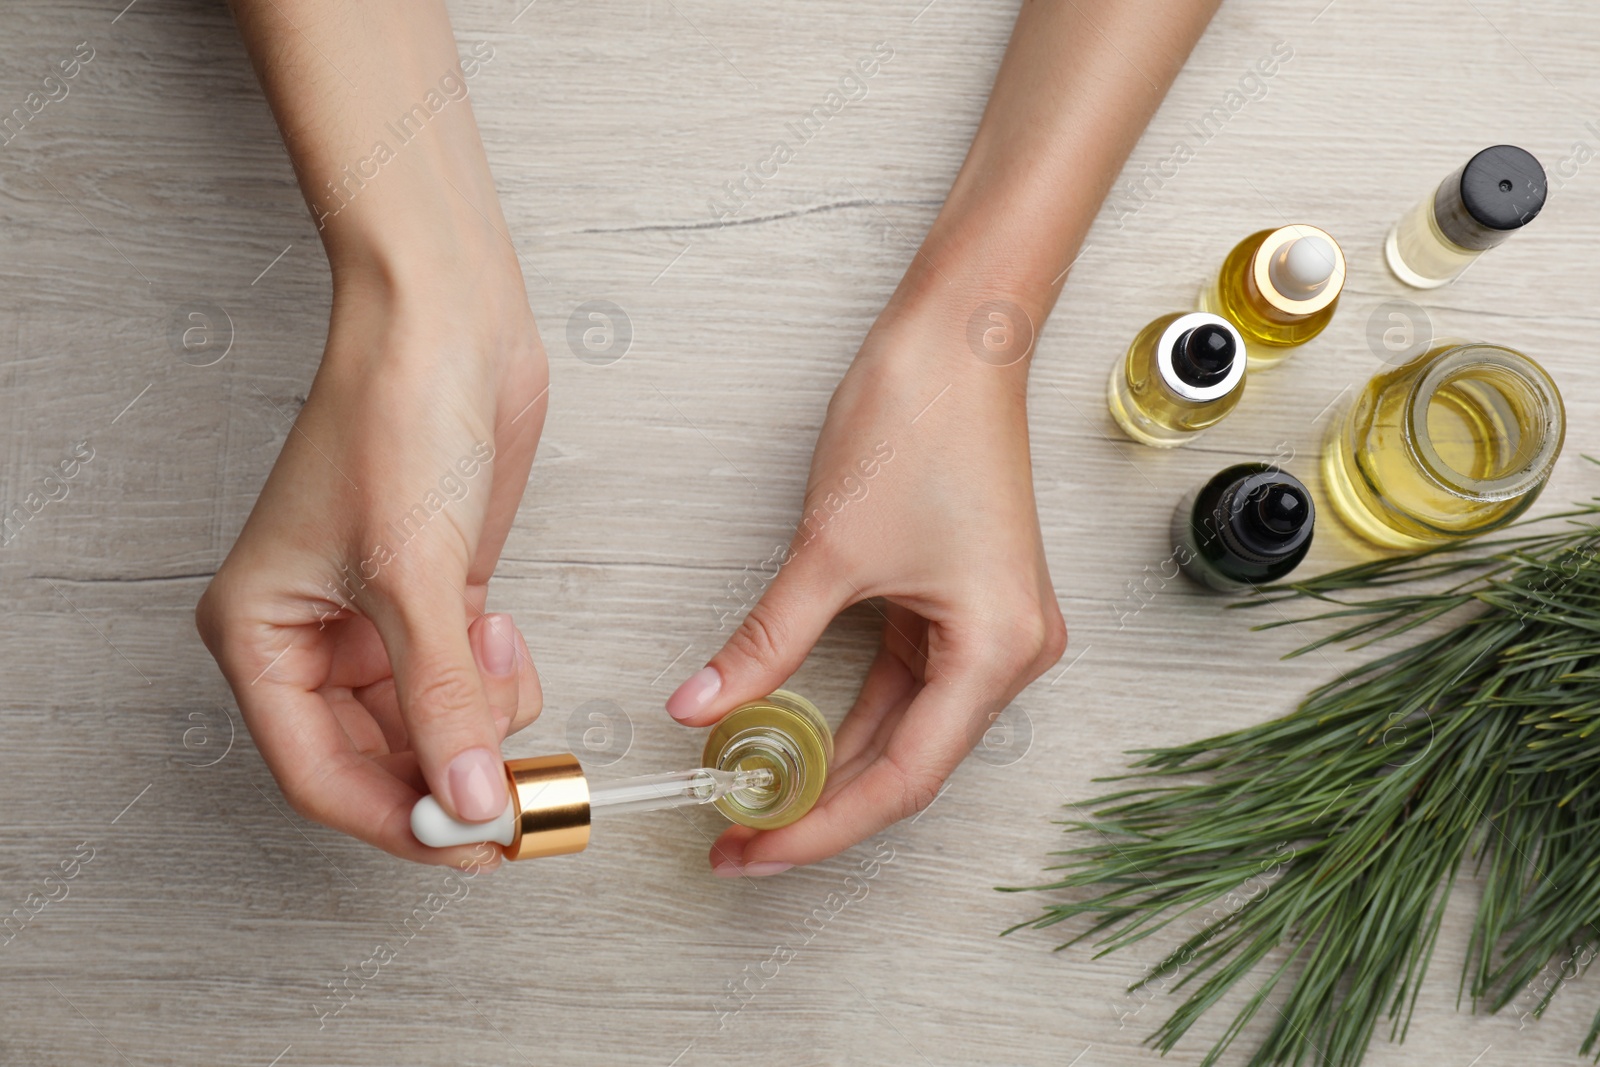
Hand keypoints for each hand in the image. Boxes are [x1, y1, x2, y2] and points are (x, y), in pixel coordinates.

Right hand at [196, 259, 546, 866]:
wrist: (447, 325)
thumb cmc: (394, 415)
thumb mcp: (414, 576)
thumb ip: (444, 701)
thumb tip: (468, 800)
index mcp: (259, 634)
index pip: (319, 774)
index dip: (397, 818)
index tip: (471, 842)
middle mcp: (309, 638)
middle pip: (377, 759)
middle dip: (449, 774)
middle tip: (517, 791)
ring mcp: (374, 620)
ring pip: (429, 725)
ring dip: (479, 718)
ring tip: (498, 654)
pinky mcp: (434, 599)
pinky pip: (465, 682)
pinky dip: (495, 680)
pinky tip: (500, 627)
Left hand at [665, 291, 1066, 874]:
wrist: (954, 342)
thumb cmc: (919, 424)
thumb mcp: (830, 551)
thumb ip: (765, 643)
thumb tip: (700, 706)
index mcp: (997, 649)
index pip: (904, 776)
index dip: (824, 825)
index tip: (757, 849)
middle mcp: (1010, 651)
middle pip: (910, 762)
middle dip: (822, 804)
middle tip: (741, 836)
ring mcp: (990, 629)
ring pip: (904, 725)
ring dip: (833, 761)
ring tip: (755, 796)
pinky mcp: (963, 605)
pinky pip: (904, 681)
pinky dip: (848, 711)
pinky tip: (792, 736)